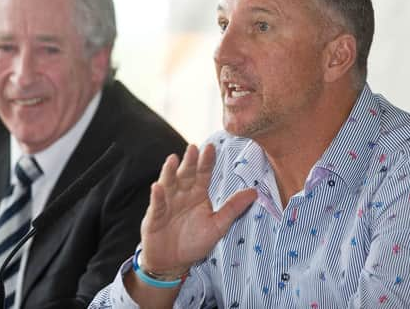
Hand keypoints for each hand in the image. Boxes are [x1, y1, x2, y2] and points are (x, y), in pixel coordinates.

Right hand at [139, 144, 256, 274]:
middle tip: (193, 147)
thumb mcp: (218, 225)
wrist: (173, 262)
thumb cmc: (195, 242)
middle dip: (189, 161)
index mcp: (198, 193)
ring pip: (169, 184)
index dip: (207, 161)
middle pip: (186, 174)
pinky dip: (157, 196)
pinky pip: (157, 205)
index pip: (204, 174)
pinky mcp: (154, 216)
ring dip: (169, 172)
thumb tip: (255, 192)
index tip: (211, 147)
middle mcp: (182, 194)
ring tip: (172, 160)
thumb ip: (233, 208)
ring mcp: (167, 203)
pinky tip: (157, 187)